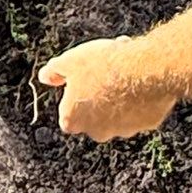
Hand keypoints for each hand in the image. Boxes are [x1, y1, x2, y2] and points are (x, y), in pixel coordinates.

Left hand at [39, 37, 176, 141]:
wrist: (145, 70)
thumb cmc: (104, 67)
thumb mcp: (70, 61)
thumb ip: (54, 71)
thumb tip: (45, 77)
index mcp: (72, 120)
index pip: (67, 115)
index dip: (74, 97)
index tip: (81, 82)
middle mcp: (96, 131)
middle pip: (93, 116)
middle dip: (98, 98)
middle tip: (104, 75)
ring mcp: (123, 130)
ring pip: (118, 113)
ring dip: (119, 97)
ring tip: (124, 72)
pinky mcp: (146, 124)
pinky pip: (140, 111)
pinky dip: (139, 98)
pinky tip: (140, 79)